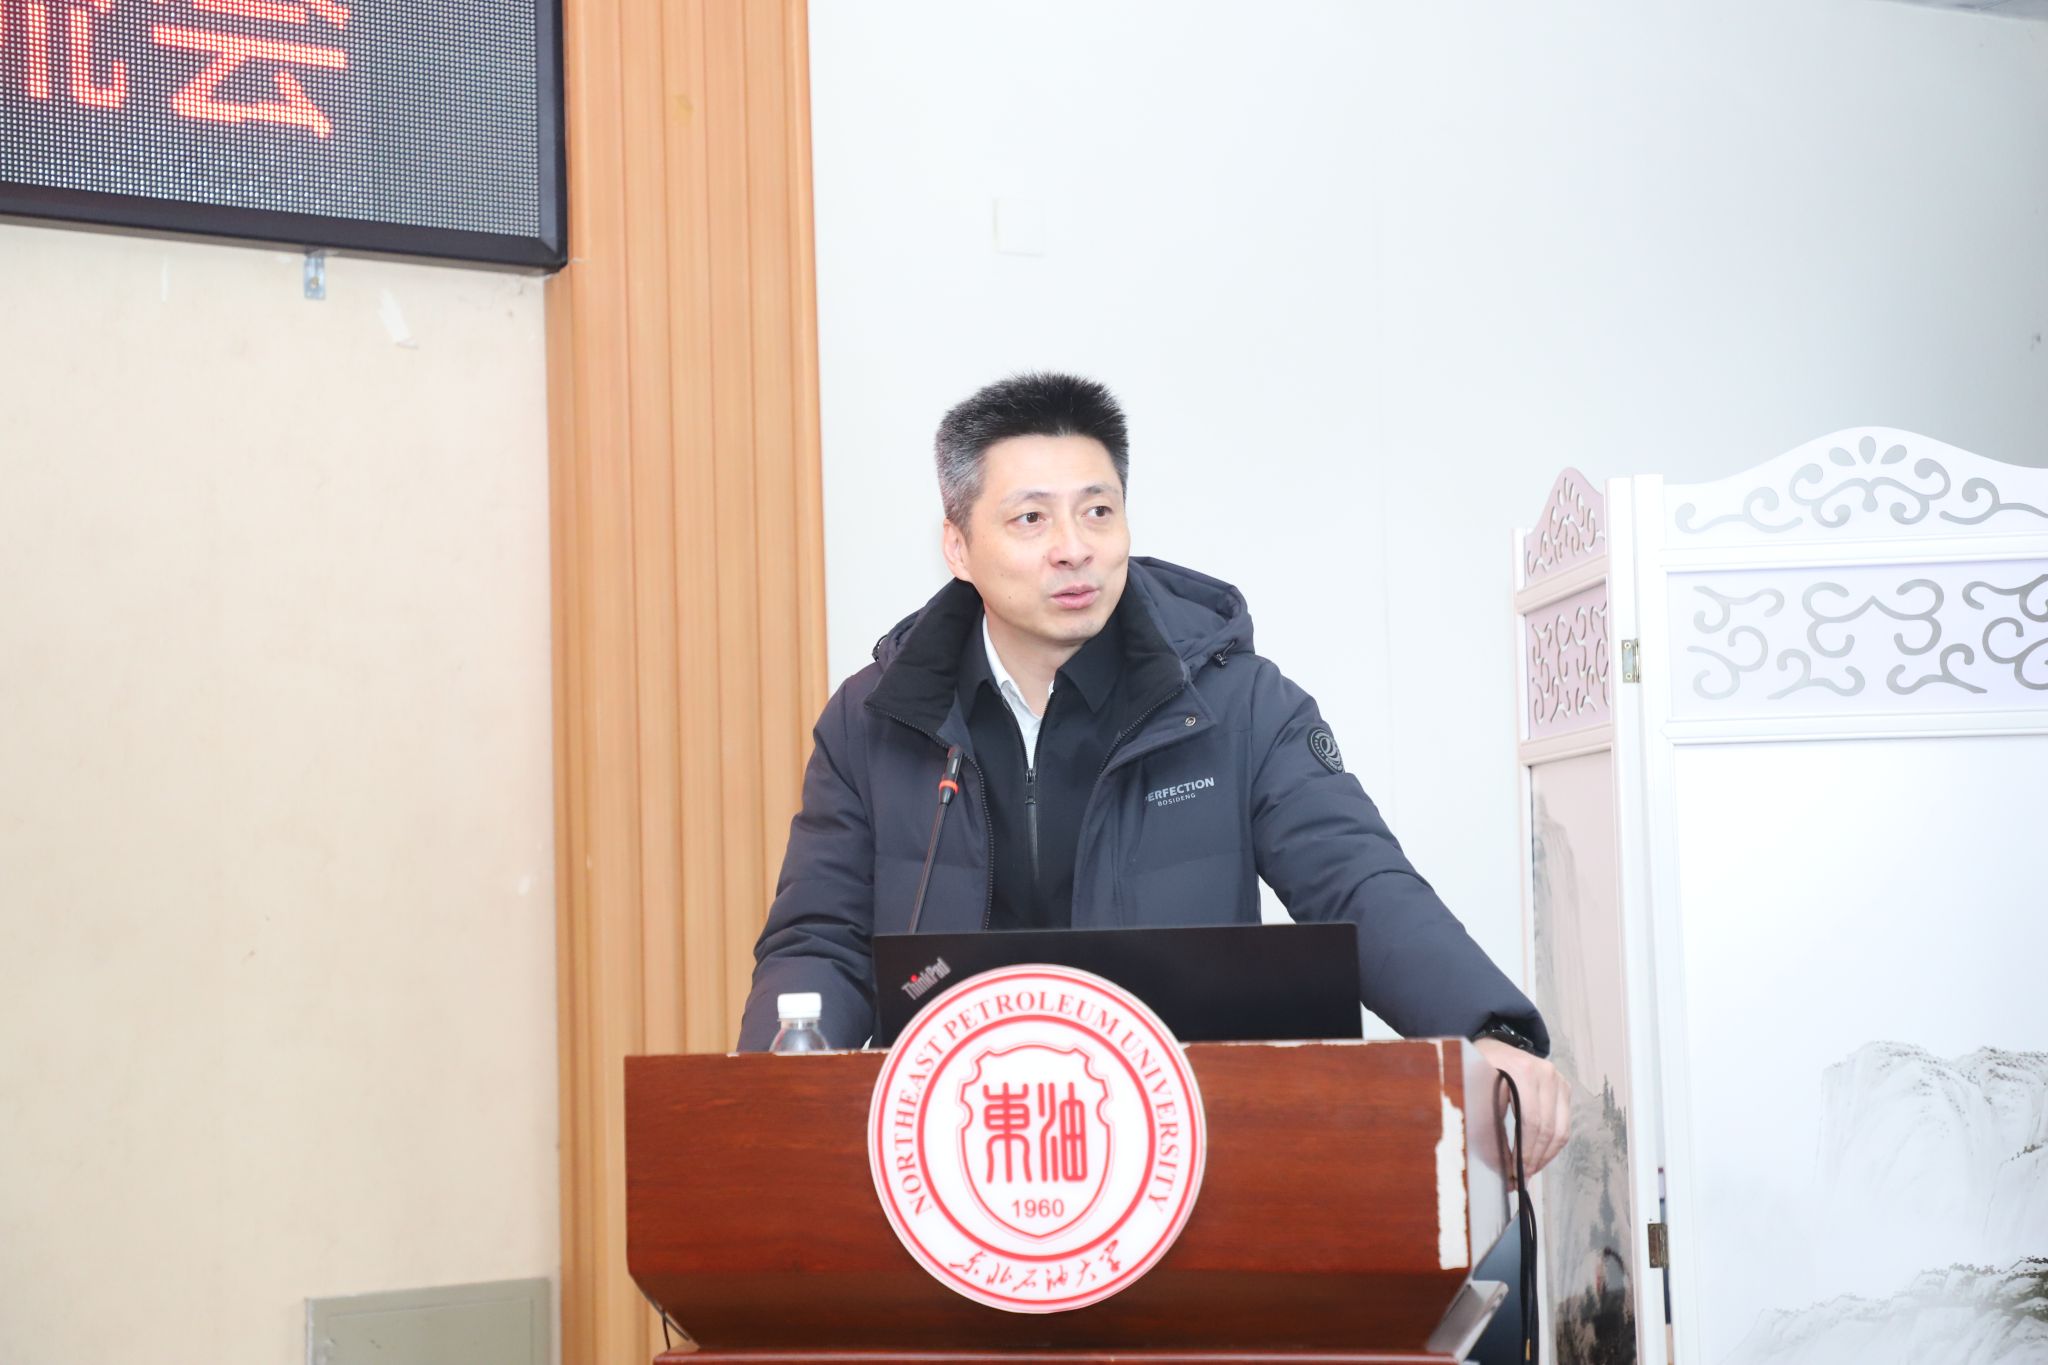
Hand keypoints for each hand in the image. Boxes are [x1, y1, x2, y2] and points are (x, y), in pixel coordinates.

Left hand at [1472, 1038, 1570, 1176]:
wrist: (1494, 1047)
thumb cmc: (1479, 1068)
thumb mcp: (1476, 1089)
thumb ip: (1485, 1121)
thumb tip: (1498, 1162)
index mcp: (1522, 1071)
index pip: (1530, 1122)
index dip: (1524, 1152)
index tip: (1513, 1173)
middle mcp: (1546, 1073)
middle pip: (1548, 1129)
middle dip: (1534, 1159)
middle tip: (1521, 1178)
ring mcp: (1558, 1079)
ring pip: (1560, 1130)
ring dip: (1545, 1156)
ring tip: (1529, 1172)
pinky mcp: (1563, 1087)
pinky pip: (1564, 1125)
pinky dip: (1552, 1145)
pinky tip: (1538, 1156)